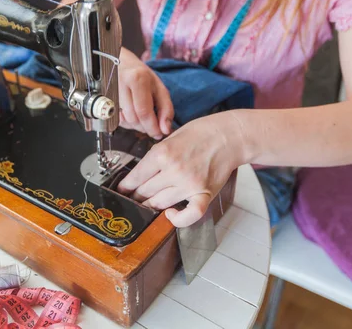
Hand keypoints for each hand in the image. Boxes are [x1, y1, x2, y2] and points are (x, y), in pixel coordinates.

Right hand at [118, 48, 173, 138]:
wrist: (120, 63)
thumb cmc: (141, 75)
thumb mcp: (159, 88)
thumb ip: (166, 109)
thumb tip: (165, 129)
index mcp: (137, 79)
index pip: (144, 112)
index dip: (152, 127)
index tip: (159, 134)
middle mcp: (121, 84)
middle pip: (134, 119)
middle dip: (145, 128)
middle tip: (153, 126)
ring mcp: (109, 92)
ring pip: (125, 121)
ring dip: (137, 125)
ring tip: (143, 117)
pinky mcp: (103, 100)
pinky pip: (117, 120)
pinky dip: (127, 122)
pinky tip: (132, 114)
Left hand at [118, 113, 243, 226]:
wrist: (229, 135)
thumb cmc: (202, 133)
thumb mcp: (171, 137)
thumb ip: (157, 155)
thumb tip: (142, 173)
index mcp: (162, 153)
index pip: (136, 177)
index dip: (125, 186)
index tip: (122, 190)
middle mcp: (174, 170)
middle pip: (145, 192)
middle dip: (135, 196)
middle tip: (131, 198)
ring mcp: (189, 184)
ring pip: (160, 204)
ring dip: (150, 206)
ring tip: (145, 205)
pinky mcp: (204, 194)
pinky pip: (189, 215)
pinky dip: (178, 219)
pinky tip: (170, 215)